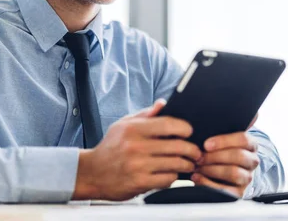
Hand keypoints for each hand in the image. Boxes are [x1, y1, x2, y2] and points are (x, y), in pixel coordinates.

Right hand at [72, 99, 202, 200]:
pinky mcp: (140, 183)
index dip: (185, 128)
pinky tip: (172, 172)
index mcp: (133, 129)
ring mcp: (138, 166)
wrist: (92, 172)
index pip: (169, 124)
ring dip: (186, 164)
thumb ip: (145, 114)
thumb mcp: (123, 125)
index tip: (189, 131)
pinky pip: (167, 179)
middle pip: (177, 146)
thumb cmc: (110, 147)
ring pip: (175, 163)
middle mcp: (136, 146)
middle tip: (195, 151)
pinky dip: (174, 176)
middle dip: (192, 149)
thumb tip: (163, 103)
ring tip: (188, 163)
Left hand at [192, 131, 259, 197]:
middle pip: (238, 156)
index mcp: (251, 145)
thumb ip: (224, 127)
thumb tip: (247, 114)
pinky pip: (227, 190)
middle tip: (199, 157)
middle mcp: (252, 161)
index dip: (224, 141)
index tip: (206, 144)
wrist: (220, 173)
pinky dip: (208, 184)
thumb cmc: (219, 151)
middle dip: (215, 156)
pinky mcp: (240, 193)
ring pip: (234, 173)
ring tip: (197, 167)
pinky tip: (197, 177)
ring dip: (212, 169)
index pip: (243, 139)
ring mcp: (247, 177)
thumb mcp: (222, 139)